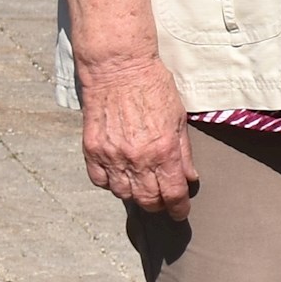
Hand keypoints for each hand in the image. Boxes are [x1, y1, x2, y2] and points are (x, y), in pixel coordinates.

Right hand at [78, 48, 193, 214]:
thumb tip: (189, 177)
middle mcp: (136, 158)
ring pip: (122, 193)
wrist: (118, 69)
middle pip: (147, 199)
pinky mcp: (91, 150)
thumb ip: (184, 152)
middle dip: (158, 205)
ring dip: (135, 194)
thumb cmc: (153, 88)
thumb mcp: (179, 118)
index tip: (181, 212)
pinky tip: (120, 176)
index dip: (178, 208)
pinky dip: (111, 183)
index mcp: (162, 151)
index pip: (172, 193)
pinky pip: (99, 180)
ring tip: (143, 187)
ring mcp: (111, 155)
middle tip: (164, 203)